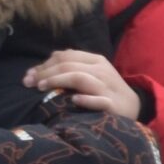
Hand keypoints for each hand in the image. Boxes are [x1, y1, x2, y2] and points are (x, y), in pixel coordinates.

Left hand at [23, 48, 141, 120]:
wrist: (134, 107)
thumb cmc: (106, 91)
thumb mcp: (92, 74)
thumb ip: (71, 68)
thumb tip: (42, 68)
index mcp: (95, 60)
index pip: (65, 56)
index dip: (44, 64)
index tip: (28, 75)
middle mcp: (101, 71)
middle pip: (68, 66)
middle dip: (45, 73)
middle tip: (28, 83)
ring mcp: (107, 87)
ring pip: (79, 78)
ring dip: (58, 81)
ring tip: (41, 88)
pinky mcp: (113, 105)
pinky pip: (99, 100)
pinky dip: (85, 99)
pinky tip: (73, 100)